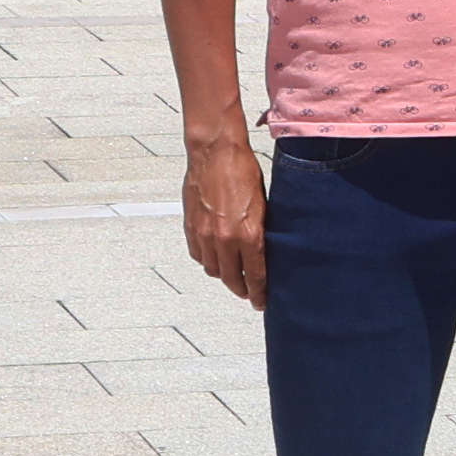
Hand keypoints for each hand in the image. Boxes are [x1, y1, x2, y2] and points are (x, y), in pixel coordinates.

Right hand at [182, 130, 266, 306]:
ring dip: (223, 274)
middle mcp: (224, 239)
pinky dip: (207, 259)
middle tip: (248, 293)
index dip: (258, 293)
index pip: (254, 275)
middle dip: (241, 289)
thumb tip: (264, 250)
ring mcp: (204, 234)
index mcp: (248, 234)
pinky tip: (215, 256)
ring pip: (212, 269)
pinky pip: (198, 254)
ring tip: (232, 274)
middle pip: (230, 278)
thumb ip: (261, 230)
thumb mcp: (264, 204)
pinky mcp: (191, 226)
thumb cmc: (243, 171)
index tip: (261, 302)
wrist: (215, 152)